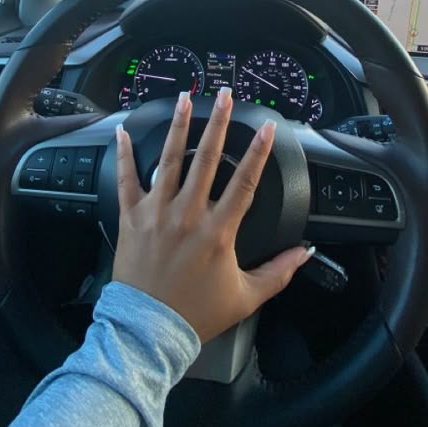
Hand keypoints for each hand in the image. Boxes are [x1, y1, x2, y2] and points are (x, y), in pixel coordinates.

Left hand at [112, 87, 312, 342]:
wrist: (149, 330)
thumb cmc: (197, 314)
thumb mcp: (246, 297)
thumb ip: (278, 272)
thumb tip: (304, 253)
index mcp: (218, 231)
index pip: (244, 181)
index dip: (258, 152)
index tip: (267, 128)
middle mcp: (187, 214)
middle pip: (207, 158)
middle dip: (218, 122)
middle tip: (224, 95)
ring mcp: (156, 213)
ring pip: (170, 160)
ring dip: (179, 127)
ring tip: (186, 99)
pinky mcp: (130, 218)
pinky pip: (125, 179)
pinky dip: (123, 155)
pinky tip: (123, 132)